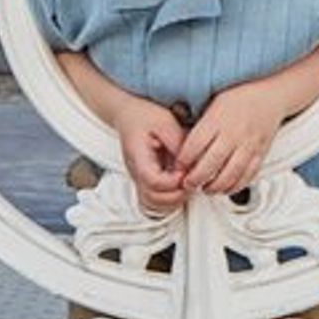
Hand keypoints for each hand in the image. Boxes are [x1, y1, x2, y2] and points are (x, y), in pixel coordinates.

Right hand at [111, 99, 186, 215]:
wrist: (128, 114)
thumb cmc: (144, 115)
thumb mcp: (164, 121)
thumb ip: (178, 142)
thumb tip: (190, 163)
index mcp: (138, 156)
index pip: (152, 181)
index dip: (173, 181)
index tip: (185, 171)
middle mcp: (135, 172)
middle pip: (153, 199)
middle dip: (177, 194)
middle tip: (190, 179)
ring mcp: (139, 179)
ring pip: (153, 205)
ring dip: (174, 199)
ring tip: (186, 182)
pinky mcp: (146, 181)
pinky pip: (154, 202)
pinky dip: (169, 200)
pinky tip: (180, 186)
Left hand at [175, 80, 287, 195]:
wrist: (271, 93)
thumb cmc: (240, 96)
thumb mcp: (213, 101)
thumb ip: (198, 124)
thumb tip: (177, 140)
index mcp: (217, 119)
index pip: (194, 146)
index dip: (182, 161)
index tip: (177, 166)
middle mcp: (233, 133)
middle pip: (210, 164)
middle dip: (195, 179)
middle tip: (188, 183)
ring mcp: (249, 144)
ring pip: (230, 174)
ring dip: (215, 186)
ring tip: (206, 188)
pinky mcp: (261, 152)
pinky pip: (249, 175)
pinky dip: (236, 186)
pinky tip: (226, 188)